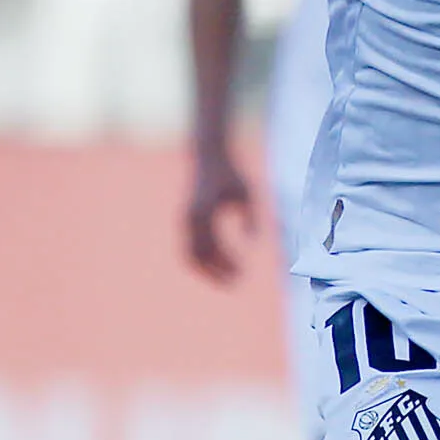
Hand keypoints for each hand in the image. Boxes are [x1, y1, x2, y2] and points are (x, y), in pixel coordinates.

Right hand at [184, 146, 254, 282]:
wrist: (208, 156)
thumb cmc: (230, 174)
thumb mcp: (248, 193)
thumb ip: (252, 217)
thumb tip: (254, 243)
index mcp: (204, 212)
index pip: (214, 245)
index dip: (227, 262)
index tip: (242, 273)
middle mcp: (190, 219)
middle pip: (199, 255)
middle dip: (215, 272)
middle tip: (235, 283)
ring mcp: (185, 220)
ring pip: (190, 254)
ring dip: (207, 270)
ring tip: (227, 279)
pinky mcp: (186, 222)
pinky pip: (189, 248)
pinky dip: (202, 261)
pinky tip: (218, 266)